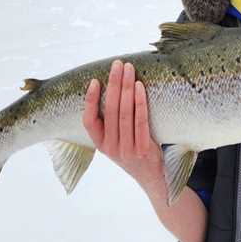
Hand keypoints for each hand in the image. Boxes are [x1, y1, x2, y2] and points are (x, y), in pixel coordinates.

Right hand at [83, 60, 166, 198]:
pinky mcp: (143, 150)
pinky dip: (140, 103)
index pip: (88, 120)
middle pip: (110, 111)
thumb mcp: (116, 141)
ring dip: (127, 89)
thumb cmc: (133, 151)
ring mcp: (127, 150)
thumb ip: (111, 122)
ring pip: (125, 114)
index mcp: (99, 144)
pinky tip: (140, 87)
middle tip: (118, 64)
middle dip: (114, 84)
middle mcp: (110, 148)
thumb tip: (112, 87)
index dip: (90, 100)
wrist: (152, 177)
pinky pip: (141, 122)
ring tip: (129, 70)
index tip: (95, 80)